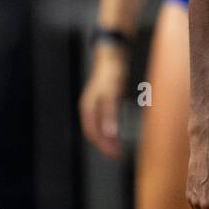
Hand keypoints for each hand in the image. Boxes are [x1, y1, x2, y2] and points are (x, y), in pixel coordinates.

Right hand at [78, 43, 127, 158]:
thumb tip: (110, 133)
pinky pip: (105, 119)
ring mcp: (96, 104)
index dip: (103, 146)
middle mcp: (90, 108)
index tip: (115, 154)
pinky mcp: (104, 100)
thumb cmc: (112, 72)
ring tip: (120, 146)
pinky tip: (120, 131)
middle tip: (119, 154)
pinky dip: (112, 128)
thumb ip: (110, 113)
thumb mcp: (112, 94)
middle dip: (106, 145)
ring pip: (100, 127)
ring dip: (109, 138)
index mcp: (88, 108)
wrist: (114, 53)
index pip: (93, 133)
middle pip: (95, 133)